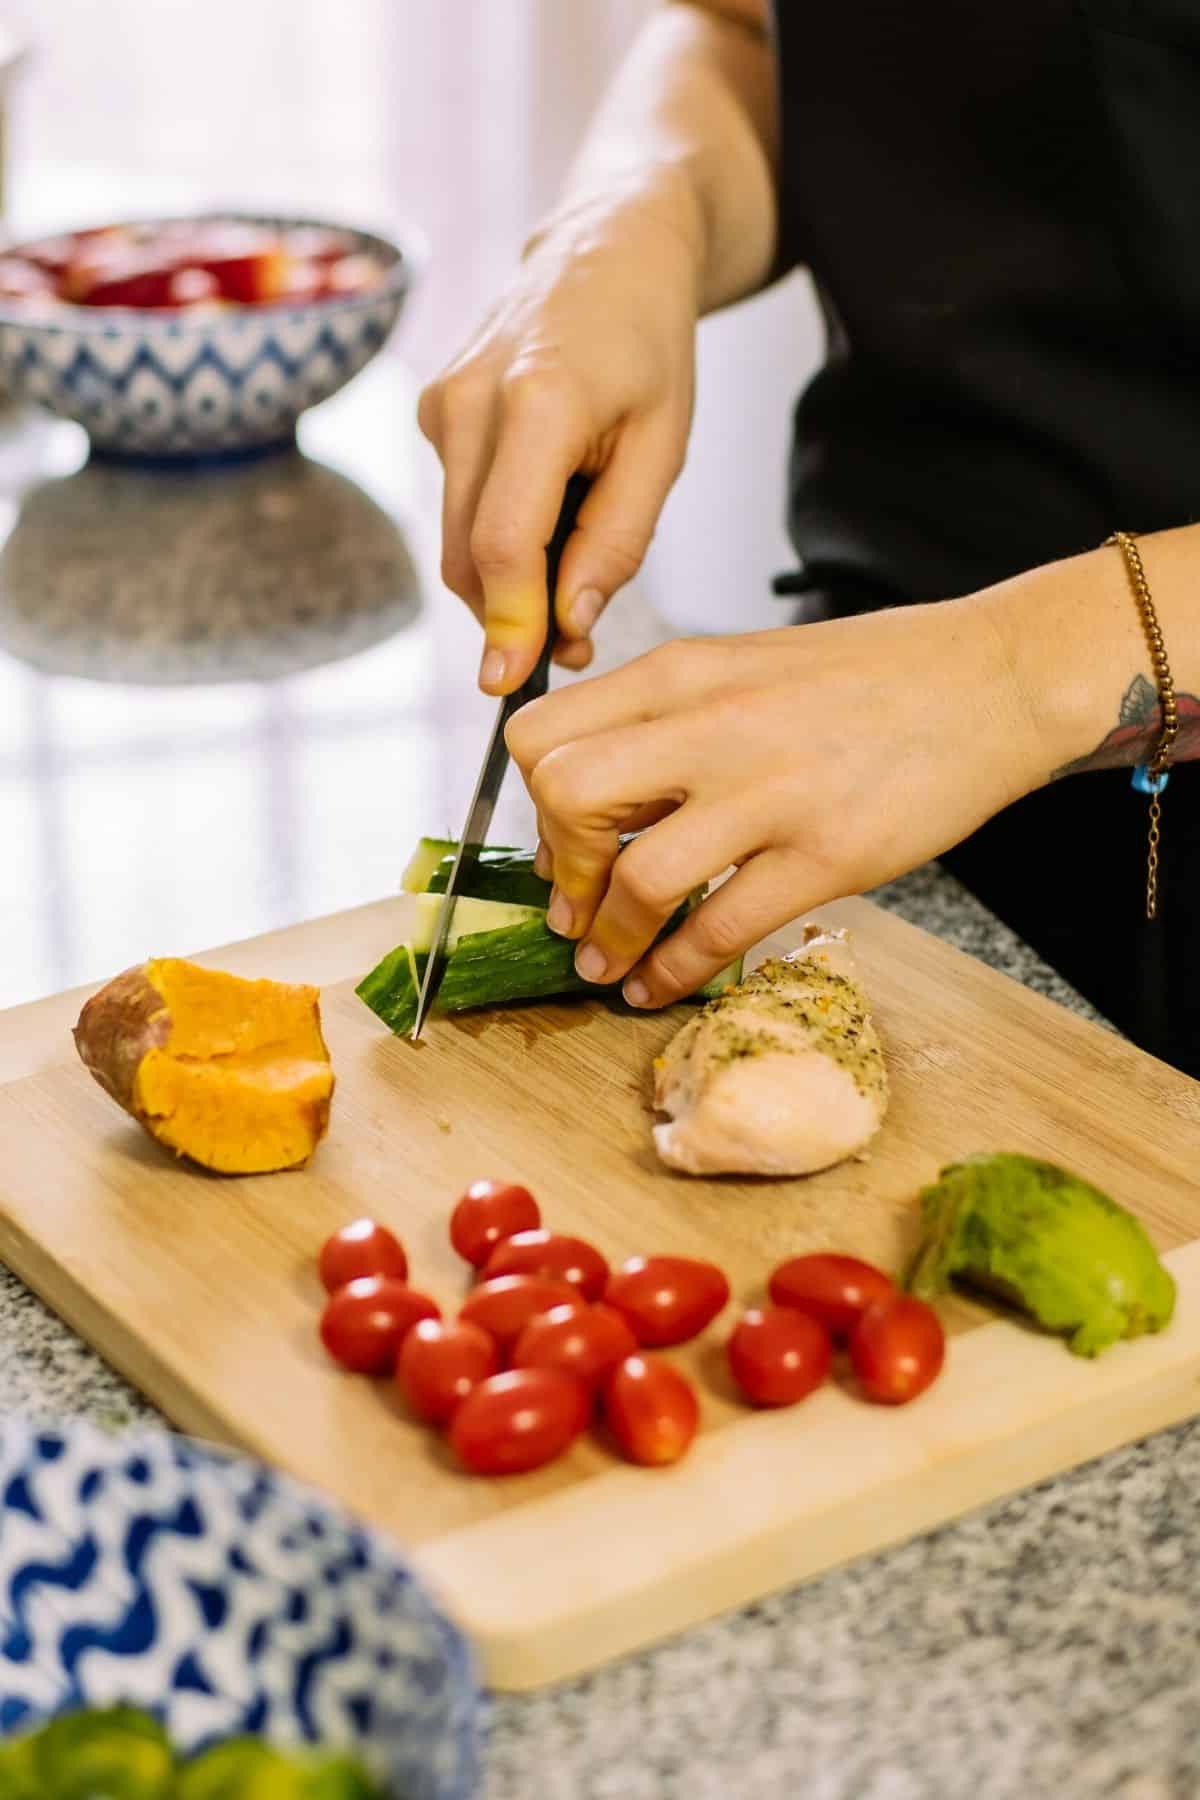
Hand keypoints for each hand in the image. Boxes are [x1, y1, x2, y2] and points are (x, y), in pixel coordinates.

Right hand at [417, 189, 698, 694]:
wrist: (607, 251)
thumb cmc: (648, 347)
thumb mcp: (664, 447)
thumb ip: (617, 541)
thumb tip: (567, 626)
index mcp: (539, 401)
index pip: (502, 543)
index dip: (508, 622)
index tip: (510, 683)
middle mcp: (470, 400)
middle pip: (467, 555)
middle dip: (513, 616)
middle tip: (573, 645)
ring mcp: (441, 403)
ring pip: (457, 540)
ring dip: (509, 579)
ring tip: (576, 560)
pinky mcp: (433, 411)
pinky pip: (459, 506)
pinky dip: (499, 534)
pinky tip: (550, 503)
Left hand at [505, 598, 1051, 1005]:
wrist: (991, 679)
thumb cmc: (867, 678)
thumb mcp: (743, 667)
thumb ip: (667, 723)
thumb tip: (596, 803)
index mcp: (682, 672)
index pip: (543, 735)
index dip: (530, 800)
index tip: (558, 838)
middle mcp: (712, 724)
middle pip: (567, 796)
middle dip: (558, 866)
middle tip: (575, 903)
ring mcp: (771, 792)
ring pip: (638, 878)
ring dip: (608, 938)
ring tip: (605, 965)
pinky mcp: (827, 855)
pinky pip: (722, 928)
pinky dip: (675, 970)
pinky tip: (662, 985)